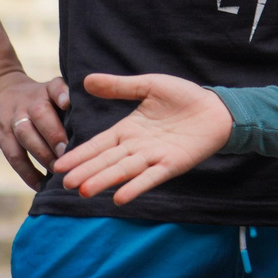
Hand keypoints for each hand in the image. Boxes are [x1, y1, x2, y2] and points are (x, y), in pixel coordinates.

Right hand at [0, 70, 68, 189]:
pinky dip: (27, 172)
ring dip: (43, 154)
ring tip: (58, 170)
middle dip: (54, 134)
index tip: (68, 102)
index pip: (55, 87)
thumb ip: (70, 104)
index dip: (61, 93)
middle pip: (40, 115)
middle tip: (68, 152)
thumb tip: (99, 127)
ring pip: (26, 136)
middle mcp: (31, 102)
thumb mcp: (51, 91)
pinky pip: (14, 155)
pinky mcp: (1, 135)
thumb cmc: (37, 98)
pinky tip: (40, 185)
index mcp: (48, 90)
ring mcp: (14, 118)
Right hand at [52, 73, 231, 204]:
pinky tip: (120, 197)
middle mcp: (137, 147)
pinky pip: (152, 176)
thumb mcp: (149, 86)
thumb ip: (120, 87)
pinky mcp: (173, 164)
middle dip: (86, 171)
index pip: (99, 145)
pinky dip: (137, 186)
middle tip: (65, 183)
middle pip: (107, 161)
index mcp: (128, 130)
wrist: (218, 107)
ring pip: (125, 170)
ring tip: (84, 191)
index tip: (59, 165)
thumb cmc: (184, 97)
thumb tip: (85, 80)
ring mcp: (154, 157)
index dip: (80, 155)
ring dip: (105, 180)